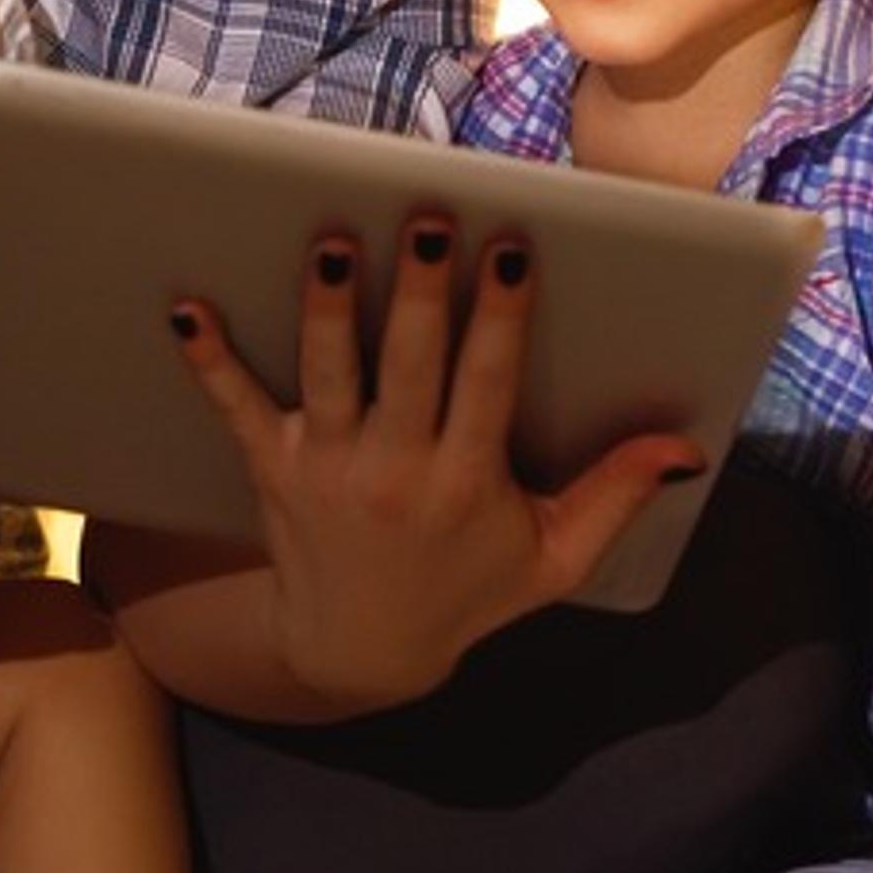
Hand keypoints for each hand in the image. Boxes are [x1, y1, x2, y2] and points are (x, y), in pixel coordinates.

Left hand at [168, 218, 699, 706]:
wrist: (357, 654)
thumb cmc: (465, 591)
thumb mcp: (551, 558)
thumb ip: (614, 497)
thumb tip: (686, 447)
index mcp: (466, 481)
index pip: (487, 384)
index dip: (500, 318)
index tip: (511, 252)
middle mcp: (395, 471)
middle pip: (408, 364)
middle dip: (417, 290)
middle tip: (426, 219)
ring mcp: (326, 467)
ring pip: (327, 373)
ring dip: (325, 306)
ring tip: (328, 240)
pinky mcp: (270, 469)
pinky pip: (235, 407)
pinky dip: (209, 360)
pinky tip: (186, 307)